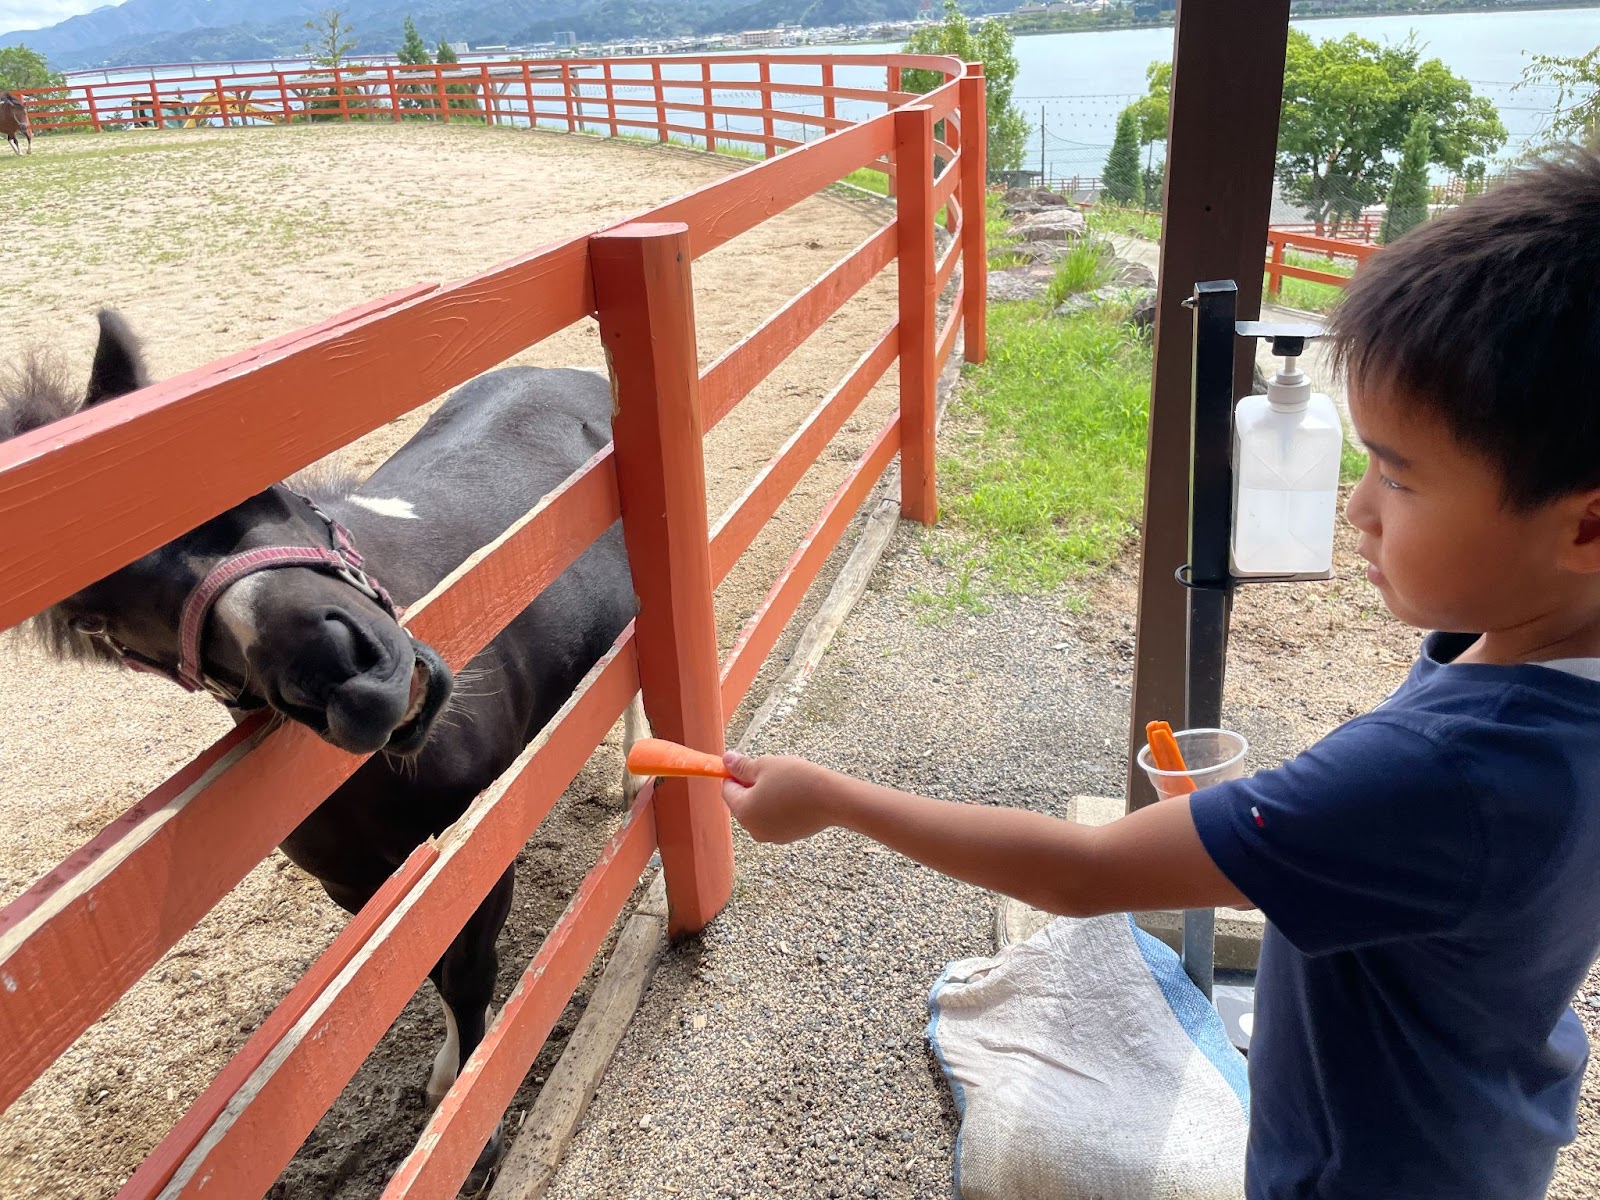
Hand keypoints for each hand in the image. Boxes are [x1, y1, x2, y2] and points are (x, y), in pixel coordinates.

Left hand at [721, 751, 837, 842]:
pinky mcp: (787, 837)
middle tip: (772, 772)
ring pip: (760, 810)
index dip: (735, 773)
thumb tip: (725, 761)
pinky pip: (775, 819)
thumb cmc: (797, 780)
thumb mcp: (765, 765)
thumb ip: (742, 766)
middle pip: (742, 802)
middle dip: (751, 786)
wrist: (832, 799)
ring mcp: (771, 835)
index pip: (727, 790)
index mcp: (743, 811)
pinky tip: (795, 795)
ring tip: (786, 783)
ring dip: (766, 796)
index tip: (749, 763)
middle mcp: (753, 829)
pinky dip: (779, 807)